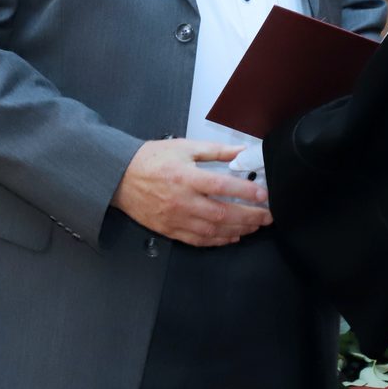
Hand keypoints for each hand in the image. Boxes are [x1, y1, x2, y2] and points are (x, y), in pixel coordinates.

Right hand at [113, 139, 272, 246]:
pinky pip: (198, 240)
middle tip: (268, 216)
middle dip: (250, 216)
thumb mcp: (184, 147)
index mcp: (185, 177)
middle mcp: (181, 200)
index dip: (245, 192)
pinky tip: (232, 236)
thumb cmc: (150, 160)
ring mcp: (175, 218)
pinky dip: (218, 241)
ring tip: (255, 225)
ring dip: (238, 230)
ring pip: (213, 231)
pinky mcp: (170, 230)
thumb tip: (241, 152)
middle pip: (222, 213)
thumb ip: (215, 151)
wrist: (120, 177)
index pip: (221, 186)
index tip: (263, 195)